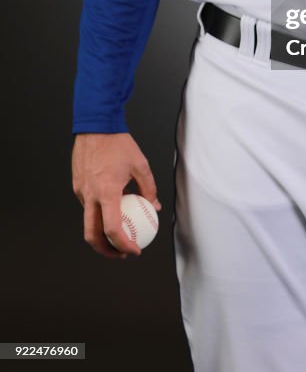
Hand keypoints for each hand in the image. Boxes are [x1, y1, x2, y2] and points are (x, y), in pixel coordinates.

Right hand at [72, 132, 160, 258]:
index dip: (124, 245)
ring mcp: (80, 191)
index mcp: (106, 192)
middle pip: (92, 235)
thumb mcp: (140, 165)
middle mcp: (89, 195)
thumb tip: (154, 206)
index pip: (112, 230)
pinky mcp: (77, 185)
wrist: (95, 125)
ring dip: (101, 233)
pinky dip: (97, 213)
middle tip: (121, 253)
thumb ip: (148, 188)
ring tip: (118, 234)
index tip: (135, 250)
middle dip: (106, 250)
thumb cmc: (118, 143)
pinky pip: (86, 205)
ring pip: (87, 221)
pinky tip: (110, 207)